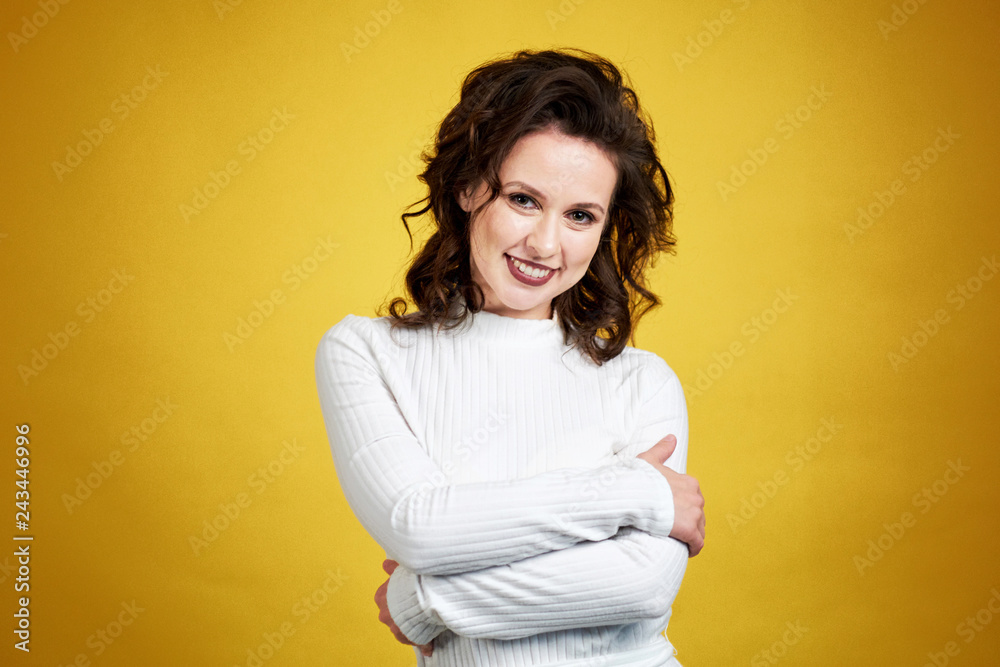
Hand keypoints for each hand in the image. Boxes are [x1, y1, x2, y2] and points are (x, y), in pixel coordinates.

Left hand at [374, 559, 433, 656]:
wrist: (425, 594)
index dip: (398, 600)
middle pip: (393, 617)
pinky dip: (423, 642)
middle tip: (418, 610)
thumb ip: (392, 569)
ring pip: (403, 630)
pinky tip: (429, 642)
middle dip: (404, 615)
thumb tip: (385, 564)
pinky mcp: (407, 638)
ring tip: (427, 623)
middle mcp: (384, 614)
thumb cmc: (413, 580)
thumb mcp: (402, 571)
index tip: (408, 598)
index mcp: (380, 597)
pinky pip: (415, 641)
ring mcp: (394, 628)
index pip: (386, 601)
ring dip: (413, 628)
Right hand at [635, 434, 705, 556]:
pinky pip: (698, 543)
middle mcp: (696, 498)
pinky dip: (694, 548)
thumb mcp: (649, 460)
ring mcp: (694, 514)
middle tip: (676, 530)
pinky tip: (687, 551)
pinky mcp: (690, 530)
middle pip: (698, 514)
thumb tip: (672, 437)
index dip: (684, 508)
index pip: (693, 498)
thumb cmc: (639, 479)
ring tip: (681, 542)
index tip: (675, 514)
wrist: (635, 495)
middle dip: (689, 522)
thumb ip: (662, 449)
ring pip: (699, 529)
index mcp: (689, 482)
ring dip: (692, 536)